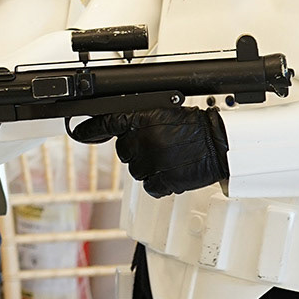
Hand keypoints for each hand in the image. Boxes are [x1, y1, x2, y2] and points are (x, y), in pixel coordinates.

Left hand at [72, 107, 228, 197]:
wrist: (221, 143)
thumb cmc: (196, 127)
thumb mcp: (164, 112)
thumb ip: (139, 121)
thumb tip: (118, 128)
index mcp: (143, 119)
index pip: (107, 123)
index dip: (90, 129)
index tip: (78, 131)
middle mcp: (144, 139)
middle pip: (123, 151)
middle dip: (137, 150)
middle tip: (159, 146)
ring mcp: (152, 161)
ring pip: (136, 170)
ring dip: (149, 167)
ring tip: (169, 158)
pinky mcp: (162, 180)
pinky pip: (150, 187)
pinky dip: (159, 183)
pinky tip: (171, 172)